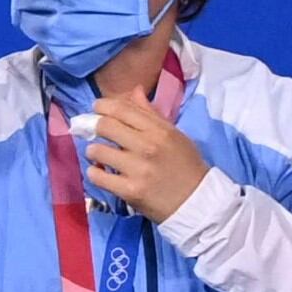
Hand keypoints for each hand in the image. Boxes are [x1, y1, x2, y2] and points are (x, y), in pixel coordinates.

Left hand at [85, 94, 212, 223]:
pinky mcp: (129, 190)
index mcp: (159, 130)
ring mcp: (138, 169)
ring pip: (96, 150)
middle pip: (104, 126)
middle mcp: (148, 146)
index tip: (97, 109)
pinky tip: (103, 173)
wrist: (197, 200)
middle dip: (94, 127)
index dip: (102, 106)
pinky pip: (96, 176)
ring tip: (102, 156)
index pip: (121, 109)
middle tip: (95, 133)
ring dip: (94, 152)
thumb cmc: (184, 165)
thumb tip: (134, 90)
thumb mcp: (174, 135)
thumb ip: (151, 114)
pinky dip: (95, 173)